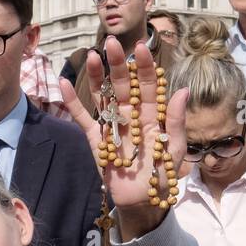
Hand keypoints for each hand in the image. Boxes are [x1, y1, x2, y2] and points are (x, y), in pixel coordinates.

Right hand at [59, 36, 187, 236]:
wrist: (143, 202)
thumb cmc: (163, 176)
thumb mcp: (174, 149)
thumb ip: (176, 121)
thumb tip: (183, 90)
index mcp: (152, 115)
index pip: (148, 86)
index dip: (144, 67)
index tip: (141, 48)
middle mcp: (131, 115)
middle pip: (123, 85)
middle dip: (117, 64)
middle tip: (111, 42)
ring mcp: (112, 126)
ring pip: (102, 96)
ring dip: (95, 76)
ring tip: (90, 56)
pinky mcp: (96, 140)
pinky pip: (83, 119)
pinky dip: (73, 103)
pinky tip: (63, 84)